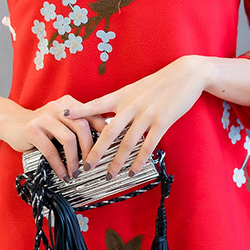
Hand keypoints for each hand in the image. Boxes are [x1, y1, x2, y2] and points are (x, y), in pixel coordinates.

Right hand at [0, 95, 109, 180]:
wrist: (11, 122)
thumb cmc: (40, 126)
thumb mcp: (60, 121)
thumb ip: (76, 126)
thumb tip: (101, 144)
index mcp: (69, 104)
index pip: (92, 115)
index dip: (104, 132)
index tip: (110, 147)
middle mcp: (58, 108)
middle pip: (82, 126)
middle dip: (90, 149)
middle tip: (91, 165)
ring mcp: (44, 117)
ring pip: (68, 139)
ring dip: (74, 160)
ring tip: (75, 172)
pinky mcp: (33, 130)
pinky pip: (51, 151)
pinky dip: (59, 165)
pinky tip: (62, 174)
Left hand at [62, 55, 206, 178]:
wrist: (186, 74)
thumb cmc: (159, 82)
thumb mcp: (136, 88)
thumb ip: (121, 102)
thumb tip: (105, 117)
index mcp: (122, 95)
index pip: (96, 104)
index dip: (79, 110)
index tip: (63, 116)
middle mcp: (131, 105)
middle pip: (109, 132)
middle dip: (96, 152)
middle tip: (85, 167)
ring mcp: (147, 114)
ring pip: (127, 143)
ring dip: (117, 162)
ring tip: (109, 175)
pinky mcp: (162, 122)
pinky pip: (148, 146)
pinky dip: (139, 161)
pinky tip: (133, 171)